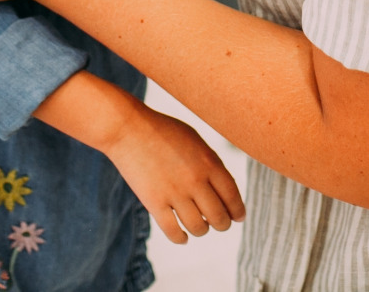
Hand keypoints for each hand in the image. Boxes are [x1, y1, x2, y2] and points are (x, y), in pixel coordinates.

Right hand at [104, 101, 245, 242]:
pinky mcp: (154, 203)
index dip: (237, 211)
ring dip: (202, 230)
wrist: (129, 129)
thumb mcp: (195, 140)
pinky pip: (173, 231)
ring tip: (200, 227)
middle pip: (218, 216)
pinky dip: (181, 238)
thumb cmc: (164, 131)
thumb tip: (222, 189)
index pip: (232, 196)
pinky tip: (183, 237)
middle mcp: (195, 180)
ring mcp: (175, 193)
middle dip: (223, 224)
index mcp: (209, 163)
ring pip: (198, 227)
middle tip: (220, 224)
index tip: (238, 217)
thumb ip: (210, 163)